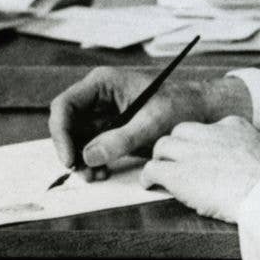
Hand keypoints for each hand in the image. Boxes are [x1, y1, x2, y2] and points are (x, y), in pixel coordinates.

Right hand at [48, 67, 251, 172]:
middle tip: (84, 173)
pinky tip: (103, 172)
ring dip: (81, 160)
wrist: (198, 111)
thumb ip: (121, 139)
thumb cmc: (179, 107)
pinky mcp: (108, 128)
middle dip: (72, 151)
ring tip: (97, 176)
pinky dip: (92, 162)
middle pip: (66, 124)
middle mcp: (97, 96)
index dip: (61, 133)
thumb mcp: (152, 123)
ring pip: (75, 138)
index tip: (70, 158)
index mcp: (103, 83)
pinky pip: (89, 146)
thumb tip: (89, 156)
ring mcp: (101, 112)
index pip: (65, 105)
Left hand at [141, 116, 259, 221]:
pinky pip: (153, 169)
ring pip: (163, 145)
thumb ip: (256, 152)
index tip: (203, 154)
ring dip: (162, 158)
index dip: (202, 142)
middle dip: (178, 144)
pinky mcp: (179, 174)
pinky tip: (150, 185)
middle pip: (182, 131)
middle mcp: (209, 133)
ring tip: (161, 170)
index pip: (209, 128)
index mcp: (233, 126)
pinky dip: (149, 177)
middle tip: (177, 159)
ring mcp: (192, 152)